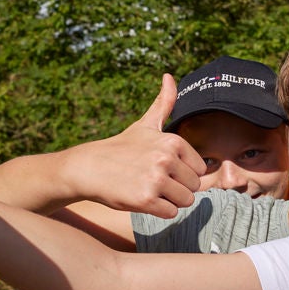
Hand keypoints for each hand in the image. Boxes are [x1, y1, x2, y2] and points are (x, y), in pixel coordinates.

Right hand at [64, 74, 210, 217]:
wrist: (88, 168)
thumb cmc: (120, 148)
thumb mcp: (145, 124)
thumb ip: (164, 103)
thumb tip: (169, 76)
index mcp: (173, 141)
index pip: (199, 169)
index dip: (182, 172)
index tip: (161, 167)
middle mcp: (166, 159)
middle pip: (194, 187)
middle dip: (177, 188)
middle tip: (153, 180)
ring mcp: (156, 180)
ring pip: (185, 201)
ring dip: (169, 200)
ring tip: (148, 188)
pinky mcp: (146, 200)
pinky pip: (171, 213)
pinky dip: (159, 210)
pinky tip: (142, 198)